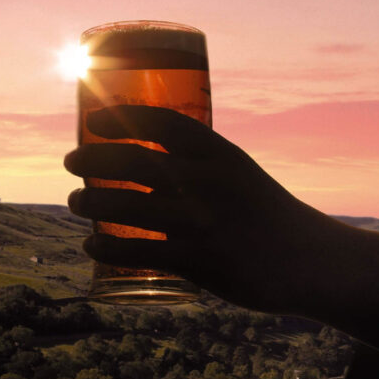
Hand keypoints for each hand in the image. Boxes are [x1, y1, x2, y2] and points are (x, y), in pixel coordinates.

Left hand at [64, 105, 322, 310]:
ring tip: (77, 202)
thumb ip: (198, 164)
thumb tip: (143, 160)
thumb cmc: (264, 212)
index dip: (121, 117)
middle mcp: (208, 182)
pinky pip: (138, 250)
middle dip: (92, 159)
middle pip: (133, 160)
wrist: (307, 259)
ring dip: (90, 201)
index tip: (94, 121)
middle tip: (72, 162)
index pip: (161, 122)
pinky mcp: (198, 260)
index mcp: (220, 153)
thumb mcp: (239, 172)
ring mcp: (202, 222)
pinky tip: (91, 244)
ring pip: (126, 205)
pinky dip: (106, 245)